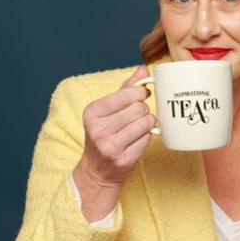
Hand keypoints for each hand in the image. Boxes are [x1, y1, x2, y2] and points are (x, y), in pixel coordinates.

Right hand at [77, 65, 155, 188]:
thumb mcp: (108, 109)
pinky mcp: (123, 160)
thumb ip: (126, 88)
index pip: (127, 94)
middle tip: (138, 115)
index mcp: (92, 112)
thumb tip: (143, 69)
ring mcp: (110, 146)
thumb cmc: (105, 133)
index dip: (140, 93)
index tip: (142, 95)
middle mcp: (98, 129)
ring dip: (148, 123)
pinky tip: (137, 139)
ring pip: (145, 123)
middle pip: (139, 109)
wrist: (97, 170)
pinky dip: (147, 137)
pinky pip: (147, 139)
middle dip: (143, 110)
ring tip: (139, 126)